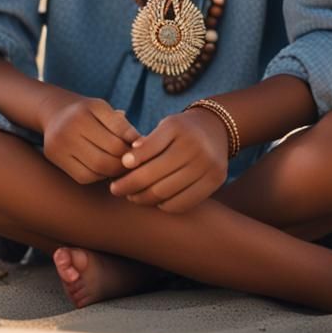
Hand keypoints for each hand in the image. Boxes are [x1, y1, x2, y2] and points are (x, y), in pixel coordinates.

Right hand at [42, 96, 141, 184]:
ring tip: (121, 166)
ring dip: (114, 171)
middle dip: (125, 161)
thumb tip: (142, 144)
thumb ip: (121, 125)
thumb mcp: (104, 109)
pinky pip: (84, 176)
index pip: (119, 131)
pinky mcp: (55, 158)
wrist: (55, 113)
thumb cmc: (88, 112)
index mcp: (87, 109)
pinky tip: (105, 170)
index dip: (134, 142)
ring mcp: (60, 143)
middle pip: (108, 153)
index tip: (142, 147)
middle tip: (134, 162)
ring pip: (97, 168)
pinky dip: (99, 176)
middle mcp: (71, 126)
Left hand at [108, 108, 229, 212]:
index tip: (119, 168)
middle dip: (130, 185)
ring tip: (132, 196)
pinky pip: (183, 203)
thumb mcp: (165, 127)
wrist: (216, 130)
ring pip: (166, 192)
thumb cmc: (181, 131)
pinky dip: (164, 205)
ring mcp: (207, 164)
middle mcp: (195, 145)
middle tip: (115, 189)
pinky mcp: (216, 180)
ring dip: (144, 198)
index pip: (149, 147)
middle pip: (154, 175)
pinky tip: (155, 201)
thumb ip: (147, 142)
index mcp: (178, 127)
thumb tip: (126, 161)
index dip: (131, 160)